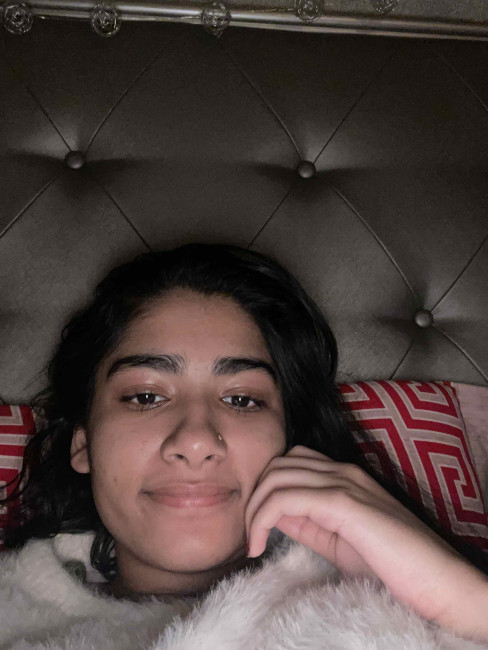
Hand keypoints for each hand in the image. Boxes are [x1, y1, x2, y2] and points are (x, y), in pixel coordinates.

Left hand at [245, 445, 487, 639]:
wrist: (439, 582)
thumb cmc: (395, 565)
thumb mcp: (339, 540)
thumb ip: (308, 523)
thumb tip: (273, 515)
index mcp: (344, 476)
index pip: (289, 461)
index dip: (265, 488)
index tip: (254, 524)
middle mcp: (342, 471)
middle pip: (277, 463)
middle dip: (254, 495)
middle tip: (249, 533)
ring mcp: (345, 483)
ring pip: (276, 476)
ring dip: (254, 509)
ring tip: (252, 542)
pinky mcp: (345, 502)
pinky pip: (286, 499)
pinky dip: (262, 519)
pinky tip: (258, 546)